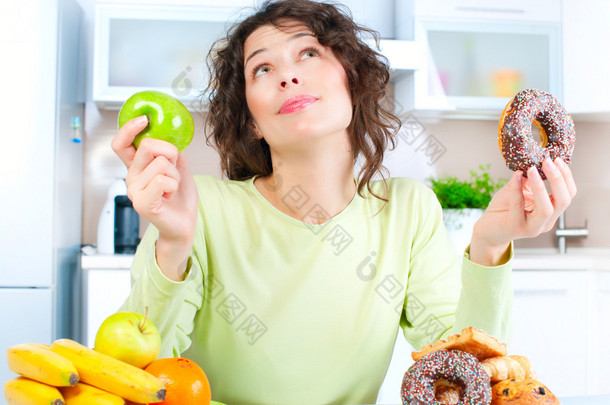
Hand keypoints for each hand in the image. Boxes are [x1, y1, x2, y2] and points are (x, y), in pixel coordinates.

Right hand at [111, 116, 198, 279]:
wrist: (184, 223)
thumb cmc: (180, 198)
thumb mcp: (178, 167)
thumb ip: (170, 151)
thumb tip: (169, 135)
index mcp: (136, 167)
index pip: (121, 144)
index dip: (128, 128)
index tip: (144, 119)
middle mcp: (131, 177)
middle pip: (148, 146)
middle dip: (169, 153)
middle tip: (173, 170)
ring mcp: (134, 191)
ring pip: (160, 163)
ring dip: (175, 174)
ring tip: (172, 188)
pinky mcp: (142, 203)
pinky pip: (161, 180)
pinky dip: (173, 184)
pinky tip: (169, 195)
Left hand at [470, 157, 576, 265]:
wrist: (488, 230)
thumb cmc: (504, 210)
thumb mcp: (519, 190)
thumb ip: (527, 179)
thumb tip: (533, 159)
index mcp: (551, 212)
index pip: (568, 194)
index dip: (566, 176)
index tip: (556, 159)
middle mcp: (546, 222)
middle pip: (563, 201)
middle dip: (558, 179)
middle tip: (548, 161)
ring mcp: (532, 228)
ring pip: (546, 209)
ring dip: (540, 186)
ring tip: (532, 169)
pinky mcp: (515, 228)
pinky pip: (518, 207)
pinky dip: (517, 190)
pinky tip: (516, 176)